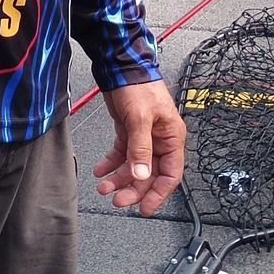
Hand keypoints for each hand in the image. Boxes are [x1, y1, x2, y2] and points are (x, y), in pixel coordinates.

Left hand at [93, 79, 184, 217]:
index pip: (170, 175)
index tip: (145, 208)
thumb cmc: (138, 85)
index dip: (158, 194)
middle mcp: (160, 139)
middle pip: (150, 174)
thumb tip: (142, 175)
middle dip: (134, 189)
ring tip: (104, 186)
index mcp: (171, 137)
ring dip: (119, 178)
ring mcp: (144, 136)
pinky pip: (122, 154)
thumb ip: (141, 148)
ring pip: (134, 167)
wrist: (119, 65)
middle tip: (118, 199)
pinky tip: (101, 170)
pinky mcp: (129, 131)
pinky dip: (111, 164)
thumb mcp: (140, 118)